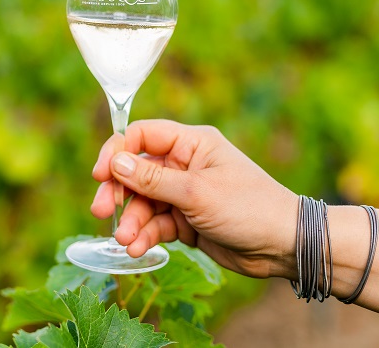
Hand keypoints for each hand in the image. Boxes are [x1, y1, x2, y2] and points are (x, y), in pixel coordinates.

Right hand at [90, 120, 298, 278]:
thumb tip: (115, 162)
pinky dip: (145, 235)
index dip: (116, 151)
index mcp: (191, 144)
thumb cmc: (248, 208)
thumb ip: (152, 180)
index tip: (100, 174)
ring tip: (126, 241)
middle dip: (117, 192)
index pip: (142, 136)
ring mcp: (183, 193)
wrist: (284, 247)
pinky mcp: (185, 219)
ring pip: (142, 202)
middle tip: (101, 211)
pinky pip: (155, 223)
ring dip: (131, 221)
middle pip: (135, 171)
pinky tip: (138, 248)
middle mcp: (184, 164)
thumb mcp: (196, 192)